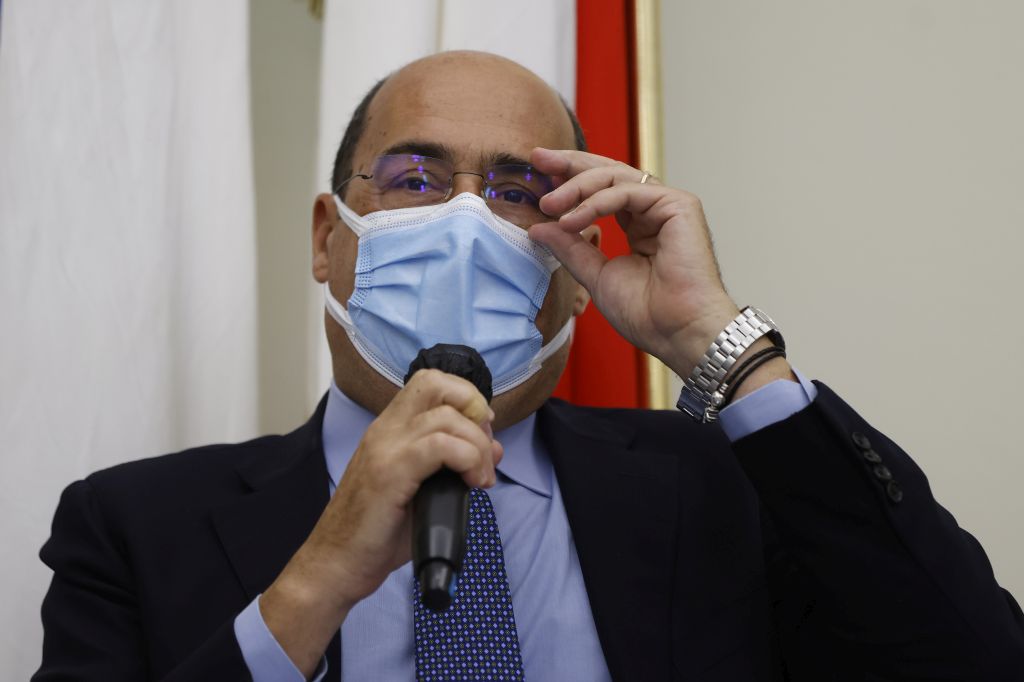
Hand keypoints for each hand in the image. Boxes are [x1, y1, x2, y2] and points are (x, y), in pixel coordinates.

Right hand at [260, 369, 500, 675]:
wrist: (335, 565)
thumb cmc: (376, 534)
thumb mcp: (423, 492)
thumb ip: (455, 466)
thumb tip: (493, 449)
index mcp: (390, 430)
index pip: (432, 382)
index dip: (467, 399)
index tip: (482, 435)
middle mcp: (385, 431)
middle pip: (436, 383)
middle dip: (474, 409)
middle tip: (483, 450)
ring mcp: (385, 449)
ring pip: (446, 416)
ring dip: (476, 445)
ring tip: (480, 479)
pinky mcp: (389, 474)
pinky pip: (439, 446)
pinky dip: (467, 459)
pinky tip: (471, 484)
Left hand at [529, 147, 743, 377]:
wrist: (677, 331)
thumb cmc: (647, 313)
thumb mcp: (595, 275)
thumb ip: (570, 248)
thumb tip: (539, 227)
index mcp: (638, 225)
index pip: (601, 190)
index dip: (570, 179)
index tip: (539, 172)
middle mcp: (654, 210)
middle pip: (608, 173)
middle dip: (571, 165)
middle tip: (539, 158)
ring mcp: (667, 205)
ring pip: (615, 177)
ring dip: (577, 188)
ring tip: (549, 205)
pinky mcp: (678, 205)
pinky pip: (628, 191)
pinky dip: (596, 203)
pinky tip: (573, 220)